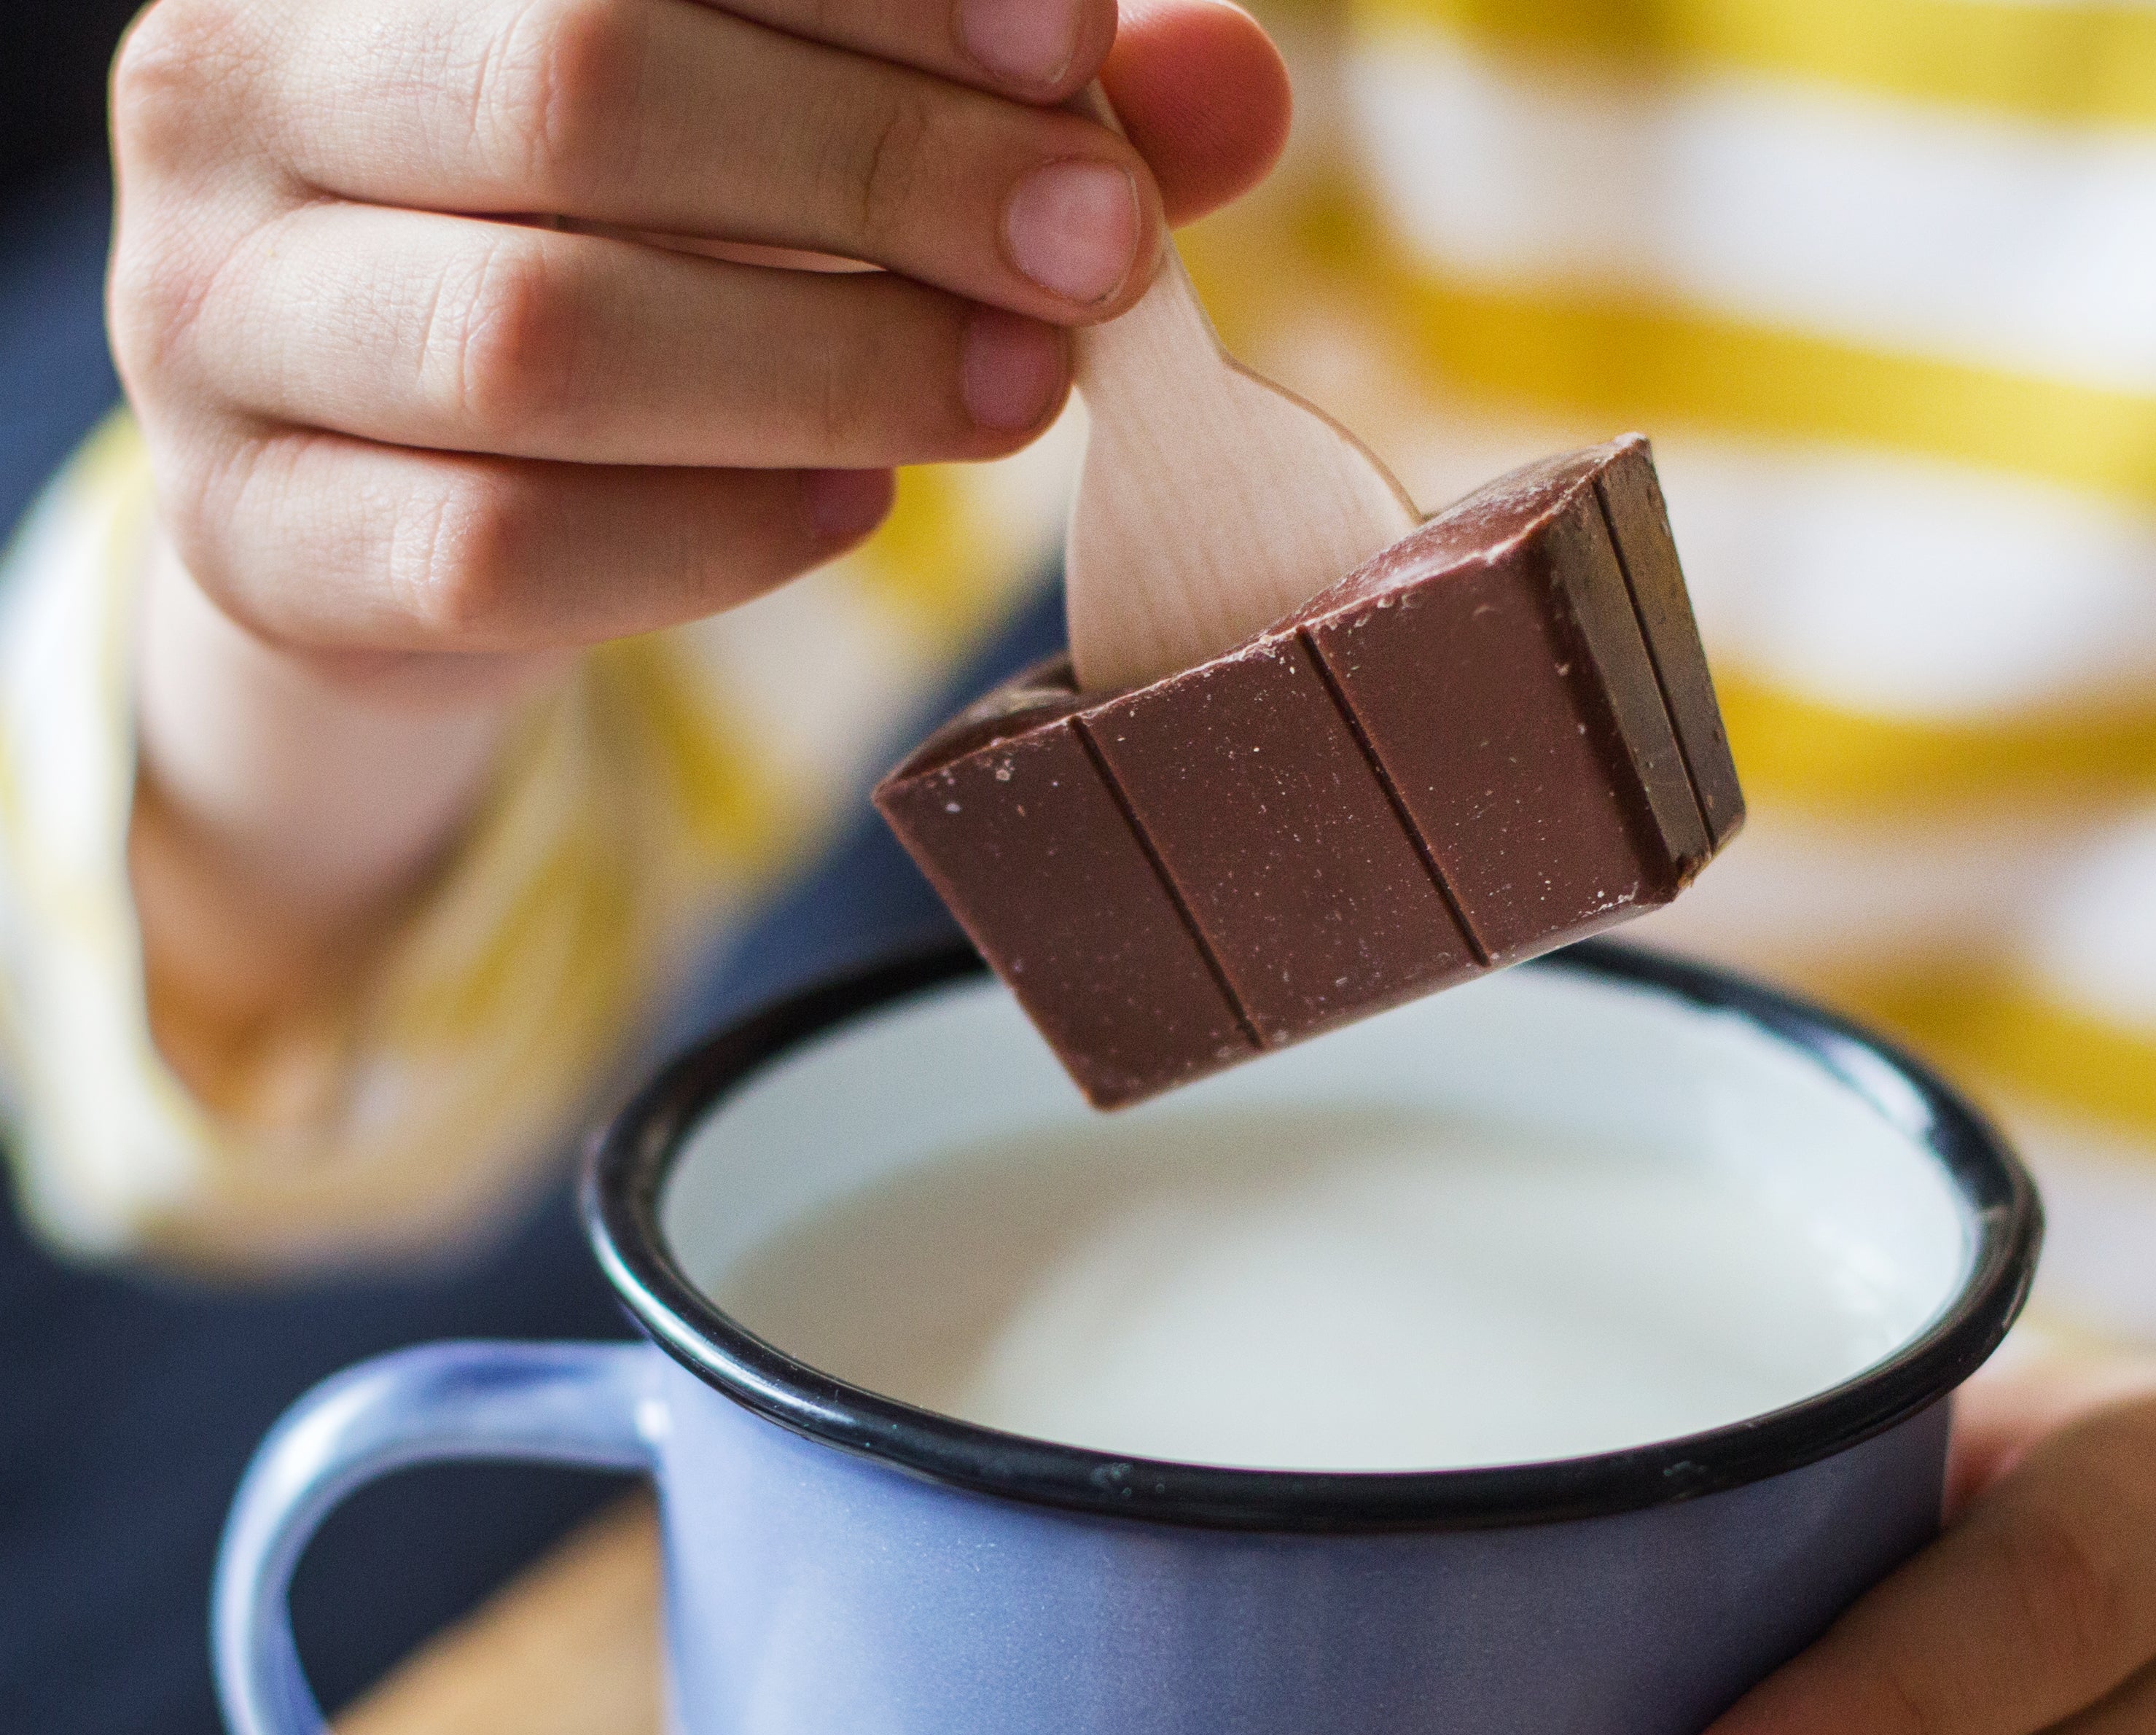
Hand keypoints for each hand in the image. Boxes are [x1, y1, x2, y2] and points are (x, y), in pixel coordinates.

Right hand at [111, 0, 1287, 677]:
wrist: (380, 520)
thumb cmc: (612, 277)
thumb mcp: (785, 162)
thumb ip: (976, 104)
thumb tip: (1233, 86)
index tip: (1075, 48)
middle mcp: (232, 90)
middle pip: (580, 93)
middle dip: (881, 168)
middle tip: (1098, 251)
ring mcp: (211, 331)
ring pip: (539, 337)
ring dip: (826, 368)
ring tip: (1017, 388)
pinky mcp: (257, 548)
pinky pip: (499, 551)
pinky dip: (708, 537)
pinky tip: (850, 516)